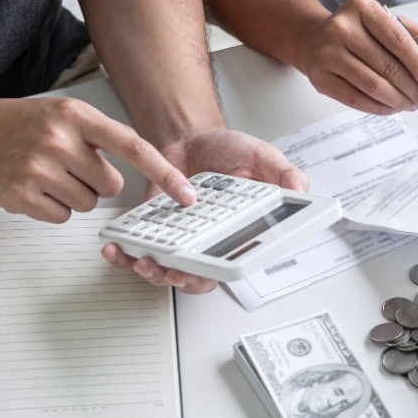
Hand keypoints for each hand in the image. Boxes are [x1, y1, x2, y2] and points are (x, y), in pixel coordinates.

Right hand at [0, 97, 194, 222]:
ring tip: (44, 174)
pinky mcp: (23, 195)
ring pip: (88, 202)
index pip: (133, 147)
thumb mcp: (58, 115)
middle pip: (111, 184)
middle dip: (95, 182)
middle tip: (66, 167)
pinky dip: (51, 208)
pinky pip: (62, 216)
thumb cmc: (10, 124)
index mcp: (74, 116)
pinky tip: (32, 188)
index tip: (186, 193)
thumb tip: (135, 162)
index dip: (164, 173)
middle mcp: (59, 139)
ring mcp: (40, 168)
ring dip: (71, 195)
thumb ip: (95, 135)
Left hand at [101, 128, 309, 294]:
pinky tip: (116, 250)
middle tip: (173, 270)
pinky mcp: (153, 233)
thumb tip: (301, 189)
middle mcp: (211, 243)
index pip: (236, 264)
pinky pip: (140, 253)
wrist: (189, 137)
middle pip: (199, 278)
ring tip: (142, 261)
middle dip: (183, 280)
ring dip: (152, 273)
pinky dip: (125, 256)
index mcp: (240, 233)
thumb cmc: (227, 151)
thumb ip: (283, 172)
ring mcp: (181, 240)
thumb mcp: (261, 155)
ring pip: (167, 272)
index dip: (223, 274)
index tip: (210, 270)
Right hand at [297, 0, 417, 115]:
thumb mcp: (391, 24)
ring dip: (399, 101)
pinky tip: (392, 108)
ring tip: (413, 105)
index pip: (398, 40)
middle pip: (387, 66)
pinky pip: (356, 99)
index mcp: (363, 8)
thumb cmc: (359, 33)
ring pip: (373, 86)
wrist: (314, 40)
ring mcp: (328, 53)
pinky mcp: (320, 78)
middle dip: (414, 89)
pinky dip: (379, 108)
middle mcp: (342, 27)